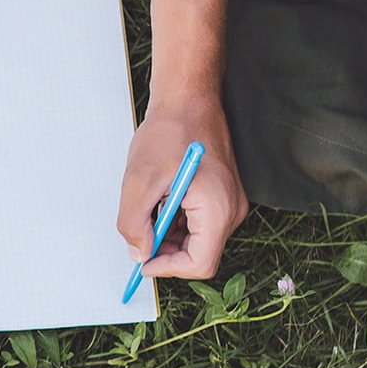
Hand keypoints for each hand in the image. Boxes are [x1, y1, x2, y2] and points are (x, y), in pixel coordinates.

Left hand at [116, 98, 244, 281]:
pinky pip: (199, 222)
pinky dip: (176, 219)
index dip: (167, 268)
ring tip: (150, 204)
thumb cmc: (168, 132)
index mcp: (218, 210)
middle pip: (199, 254)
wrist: (188, 99)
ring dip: (168, 233)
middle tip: (140, 230)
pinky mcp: (223, 196)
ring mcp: (230, 203)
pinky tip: (161, 197)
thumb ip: (134, 224)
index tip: (142, 261)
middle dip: (166, 249)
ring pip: (197, 239)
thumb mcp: (139, 181)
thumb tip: (139, 254)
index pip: (200, 264)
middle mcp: (231, 211)